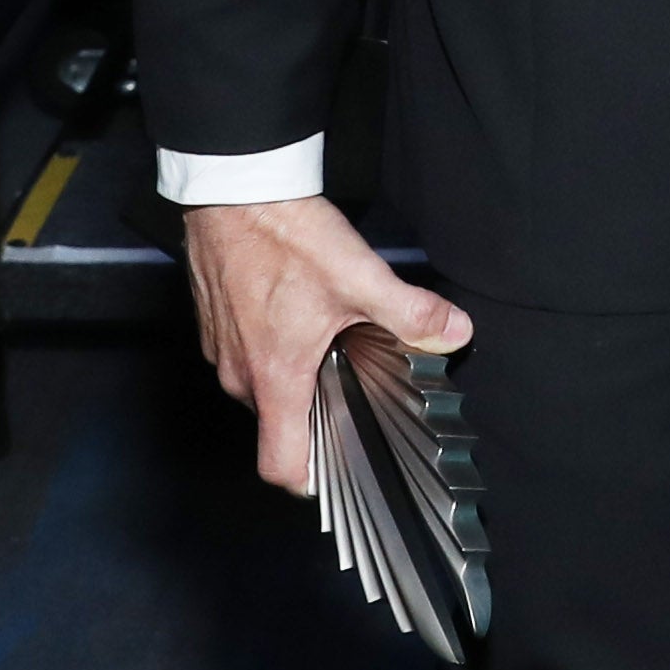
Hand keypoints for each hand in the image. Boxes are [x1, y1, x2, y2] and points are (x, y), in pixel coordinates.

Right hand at [182, 195, 472, 494]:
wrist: (233, 189)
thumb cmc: (284, 236)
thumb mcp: (361, 277)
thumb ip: (411, 314)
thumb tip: (453, 334)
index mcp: (275, 378)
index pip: (280, 465)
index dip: (311, 479)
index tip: (342, 468)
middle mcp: (241, 374)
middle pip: (279, 424)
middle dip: (317, 414)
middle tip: (356, 385)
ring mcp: (223, 350)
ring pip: (263, 388)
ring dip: (295, 377)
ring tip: (333, 345)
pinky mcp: (217, 323)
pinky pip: (247, 356)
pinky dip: (273, 348)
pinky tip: (303, 316)